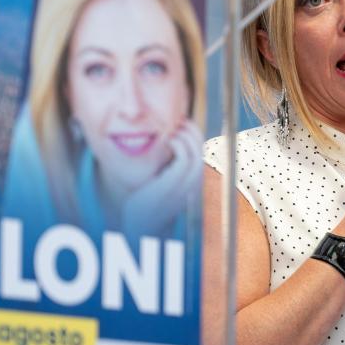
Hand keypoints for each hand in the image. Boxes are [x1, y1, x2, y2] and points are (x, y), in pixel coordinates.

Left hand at [119, 120, 202, 238]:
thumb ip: (167, 168)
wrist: (143, 225)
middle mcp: (194, 180)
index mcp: (193, 179)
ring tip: (172, 126)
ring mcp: (186, 181)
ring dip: (184, 133)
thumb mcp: (162, 182)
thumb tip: (163, 151)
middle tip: (177, 119)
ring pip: (195, 148)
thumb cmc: (148, 203)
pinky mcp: (175, 180)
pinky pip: (183, 154)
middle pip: (201, 146)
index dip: (194, 133)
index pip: (201, 149)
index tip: (180, 123)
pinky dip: (177, 142)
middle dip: (191, 129)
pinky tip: (166, 138)